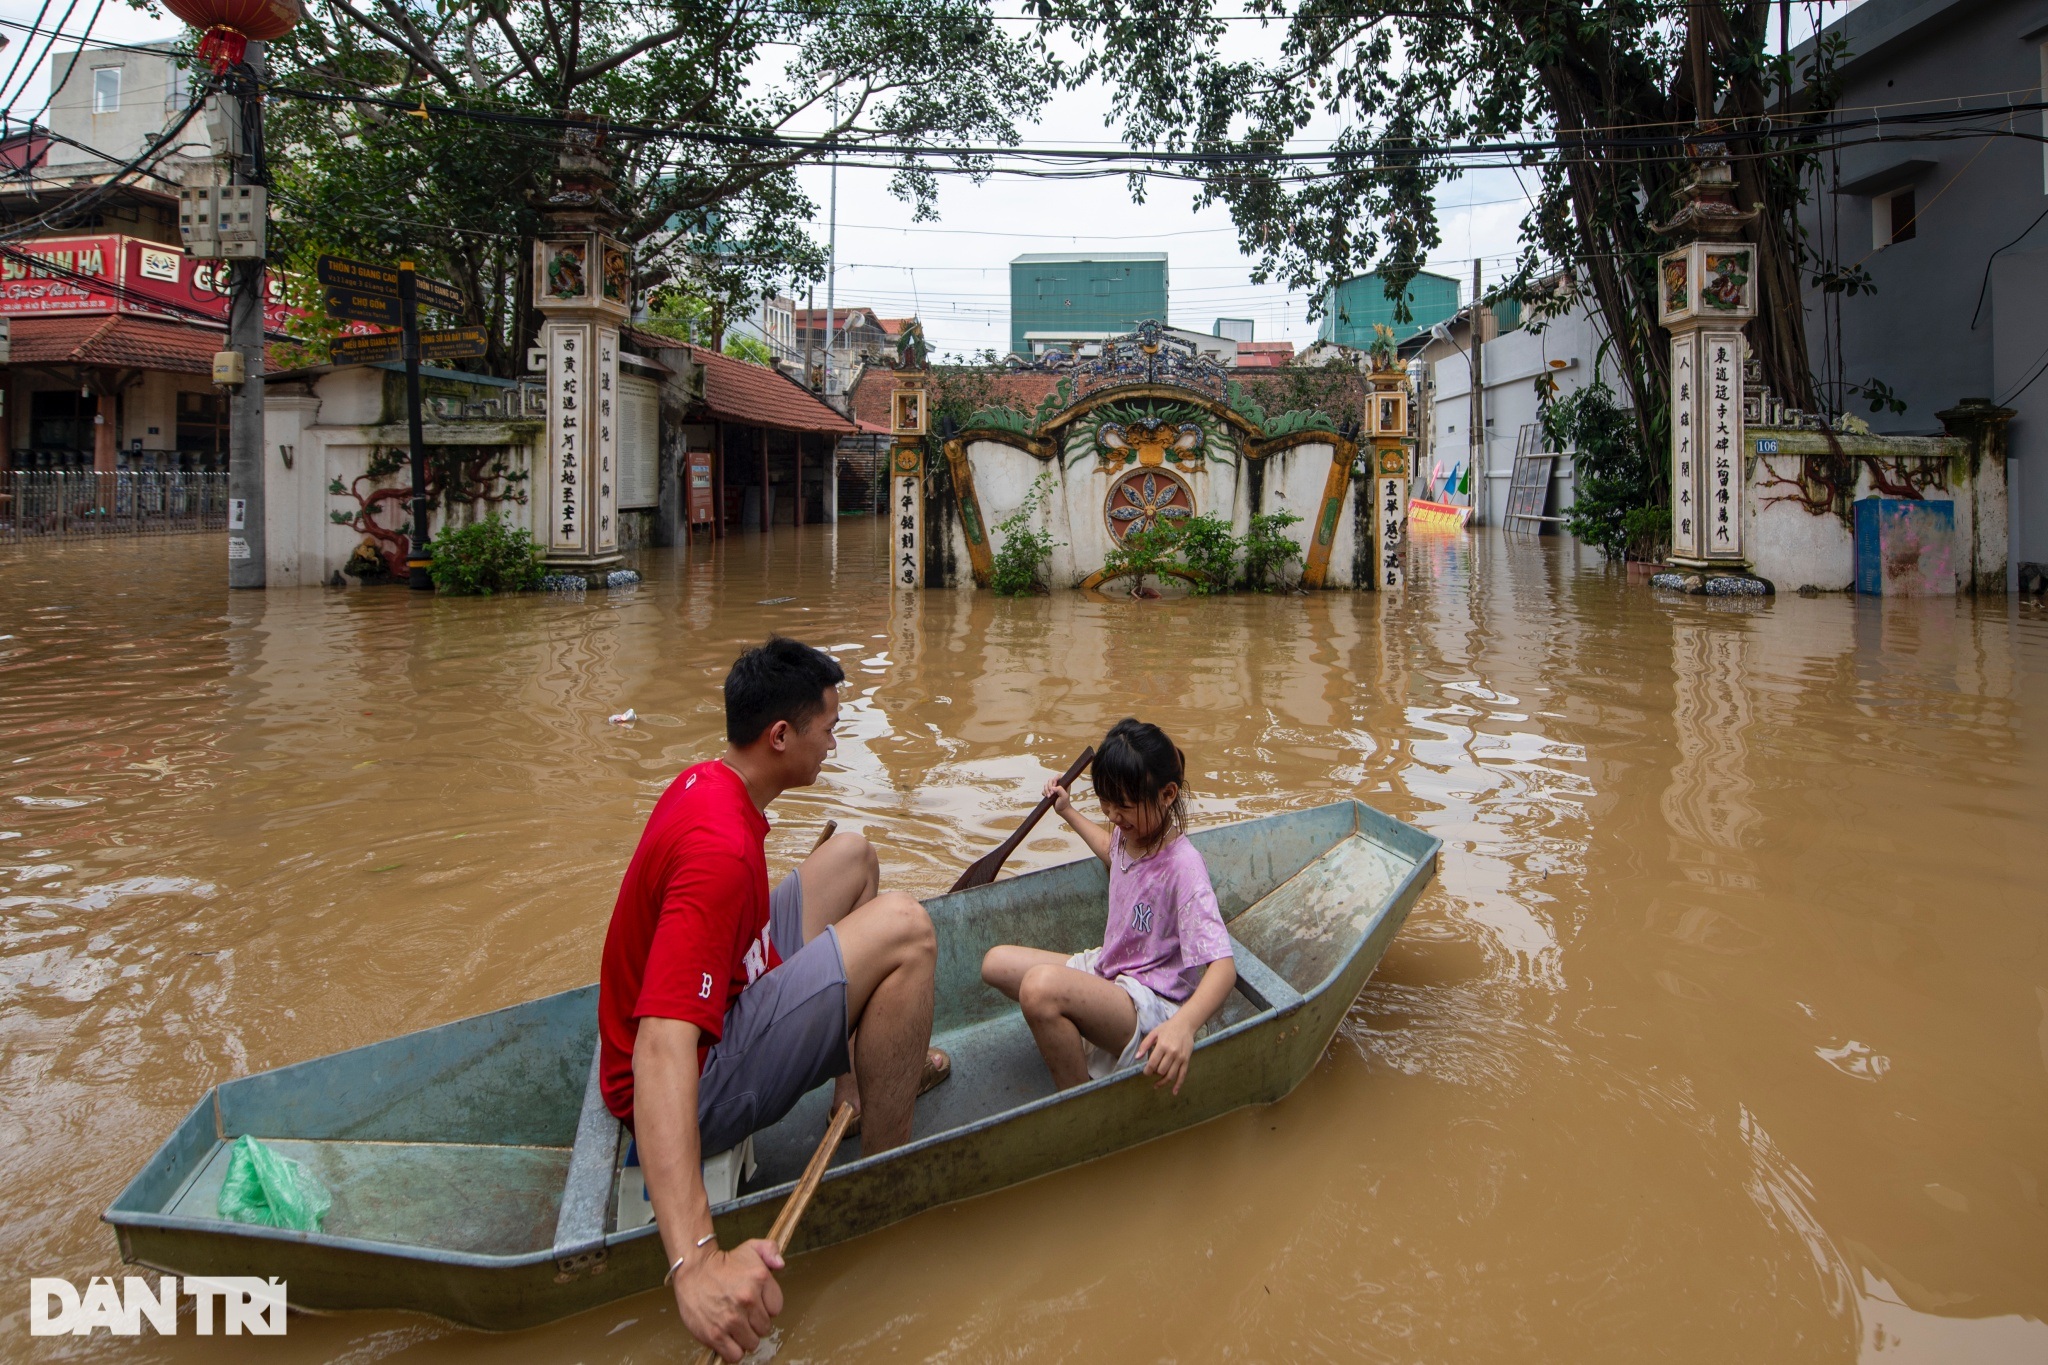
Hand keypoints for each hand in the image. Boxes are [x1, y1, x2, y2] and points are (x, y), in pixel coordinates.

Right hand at [673, 1240, 785, 1360]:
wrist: (693, 1269)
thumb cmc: (723, 1263)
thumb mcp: (751, 1247)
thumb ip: (771, 1251)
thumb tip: (780, 1265)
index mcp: (760, 1279)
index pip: (776, 1308)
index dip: (766, 1308)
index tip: (756, 1304)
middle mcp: (747, 1299)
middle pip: (764, 1328)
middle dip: (755, 1323)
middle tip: (743, 1314)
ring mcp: (731, 1319)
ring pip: (752, 1343)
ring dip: (745, 1338)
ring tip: (735, 1326)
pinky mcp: (715, 1334)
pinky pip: (735, 1355)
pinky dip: (733, 1350)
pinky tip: (728, 1338)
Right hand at [1042, 777, 1072, 815]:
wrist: (1061, 810)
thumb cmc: (1064, 803)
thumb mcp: (1064, 796)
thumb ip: (1060, 790)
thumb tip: (1053, 788)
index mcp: (1064, 783)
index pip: (1059, 776)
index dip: (1055, 779)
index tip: (1054, 785)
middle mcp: (1058, 784)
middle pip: (1050, 780)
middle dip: (1049, 786)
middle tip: (1051, 793)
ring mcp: (1053, 788)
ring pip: (1046, 785)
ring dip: (1046, 790)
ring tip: (1049, 796)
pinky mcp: (1049, 792)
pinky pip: (1044, 790)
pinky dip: (1044, 793)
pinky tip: (1047, 797)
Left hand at [1137, 1015, 1198, 1093]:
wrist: (1185, 1024)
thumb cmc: (1168, 1028)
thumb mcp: (1154, 1033)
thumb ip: (1145, 1045)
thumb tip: (1137, 1058)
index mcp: (1162, 1046)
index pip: (1153, 1064)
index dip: (1147, 1071)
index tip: (1145, 1072)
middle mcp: (1172, 1053)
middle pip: (1161, 1071)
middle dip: (1155, 1074)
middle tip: (1152, 1072)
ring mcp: (1180, 1058)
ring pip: (1171, 1075)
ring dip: (1163, 1082)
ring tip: (1157, 1085)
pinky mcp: (1187, 1060)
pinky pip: (1182, 1075)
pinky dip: (1178, 1085)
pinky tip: (1174, 1092)